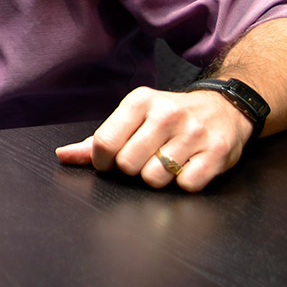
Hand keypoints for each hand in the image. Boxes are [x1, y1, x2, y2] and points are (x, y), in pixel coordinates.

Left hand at [54, 86, 252, 191]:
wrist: (224, 109)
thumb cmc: (168, 118)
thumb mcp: (132, 119)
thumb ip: (96, 140)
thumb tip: (62, 155)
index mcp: (139, 102)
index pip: (104, 142)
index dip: (103, 161)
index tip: (111, 162)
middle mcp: (166, 113)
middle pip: (128, 164)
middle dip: (132, 170)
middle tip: (145, 159)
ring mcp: (193, 132)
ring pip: (155, 178)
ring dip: (158, 178)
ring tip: (167, 162)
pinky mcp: (217, 152)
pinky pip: (187, 184)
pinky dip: (185, 182)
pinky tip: (188, 166)